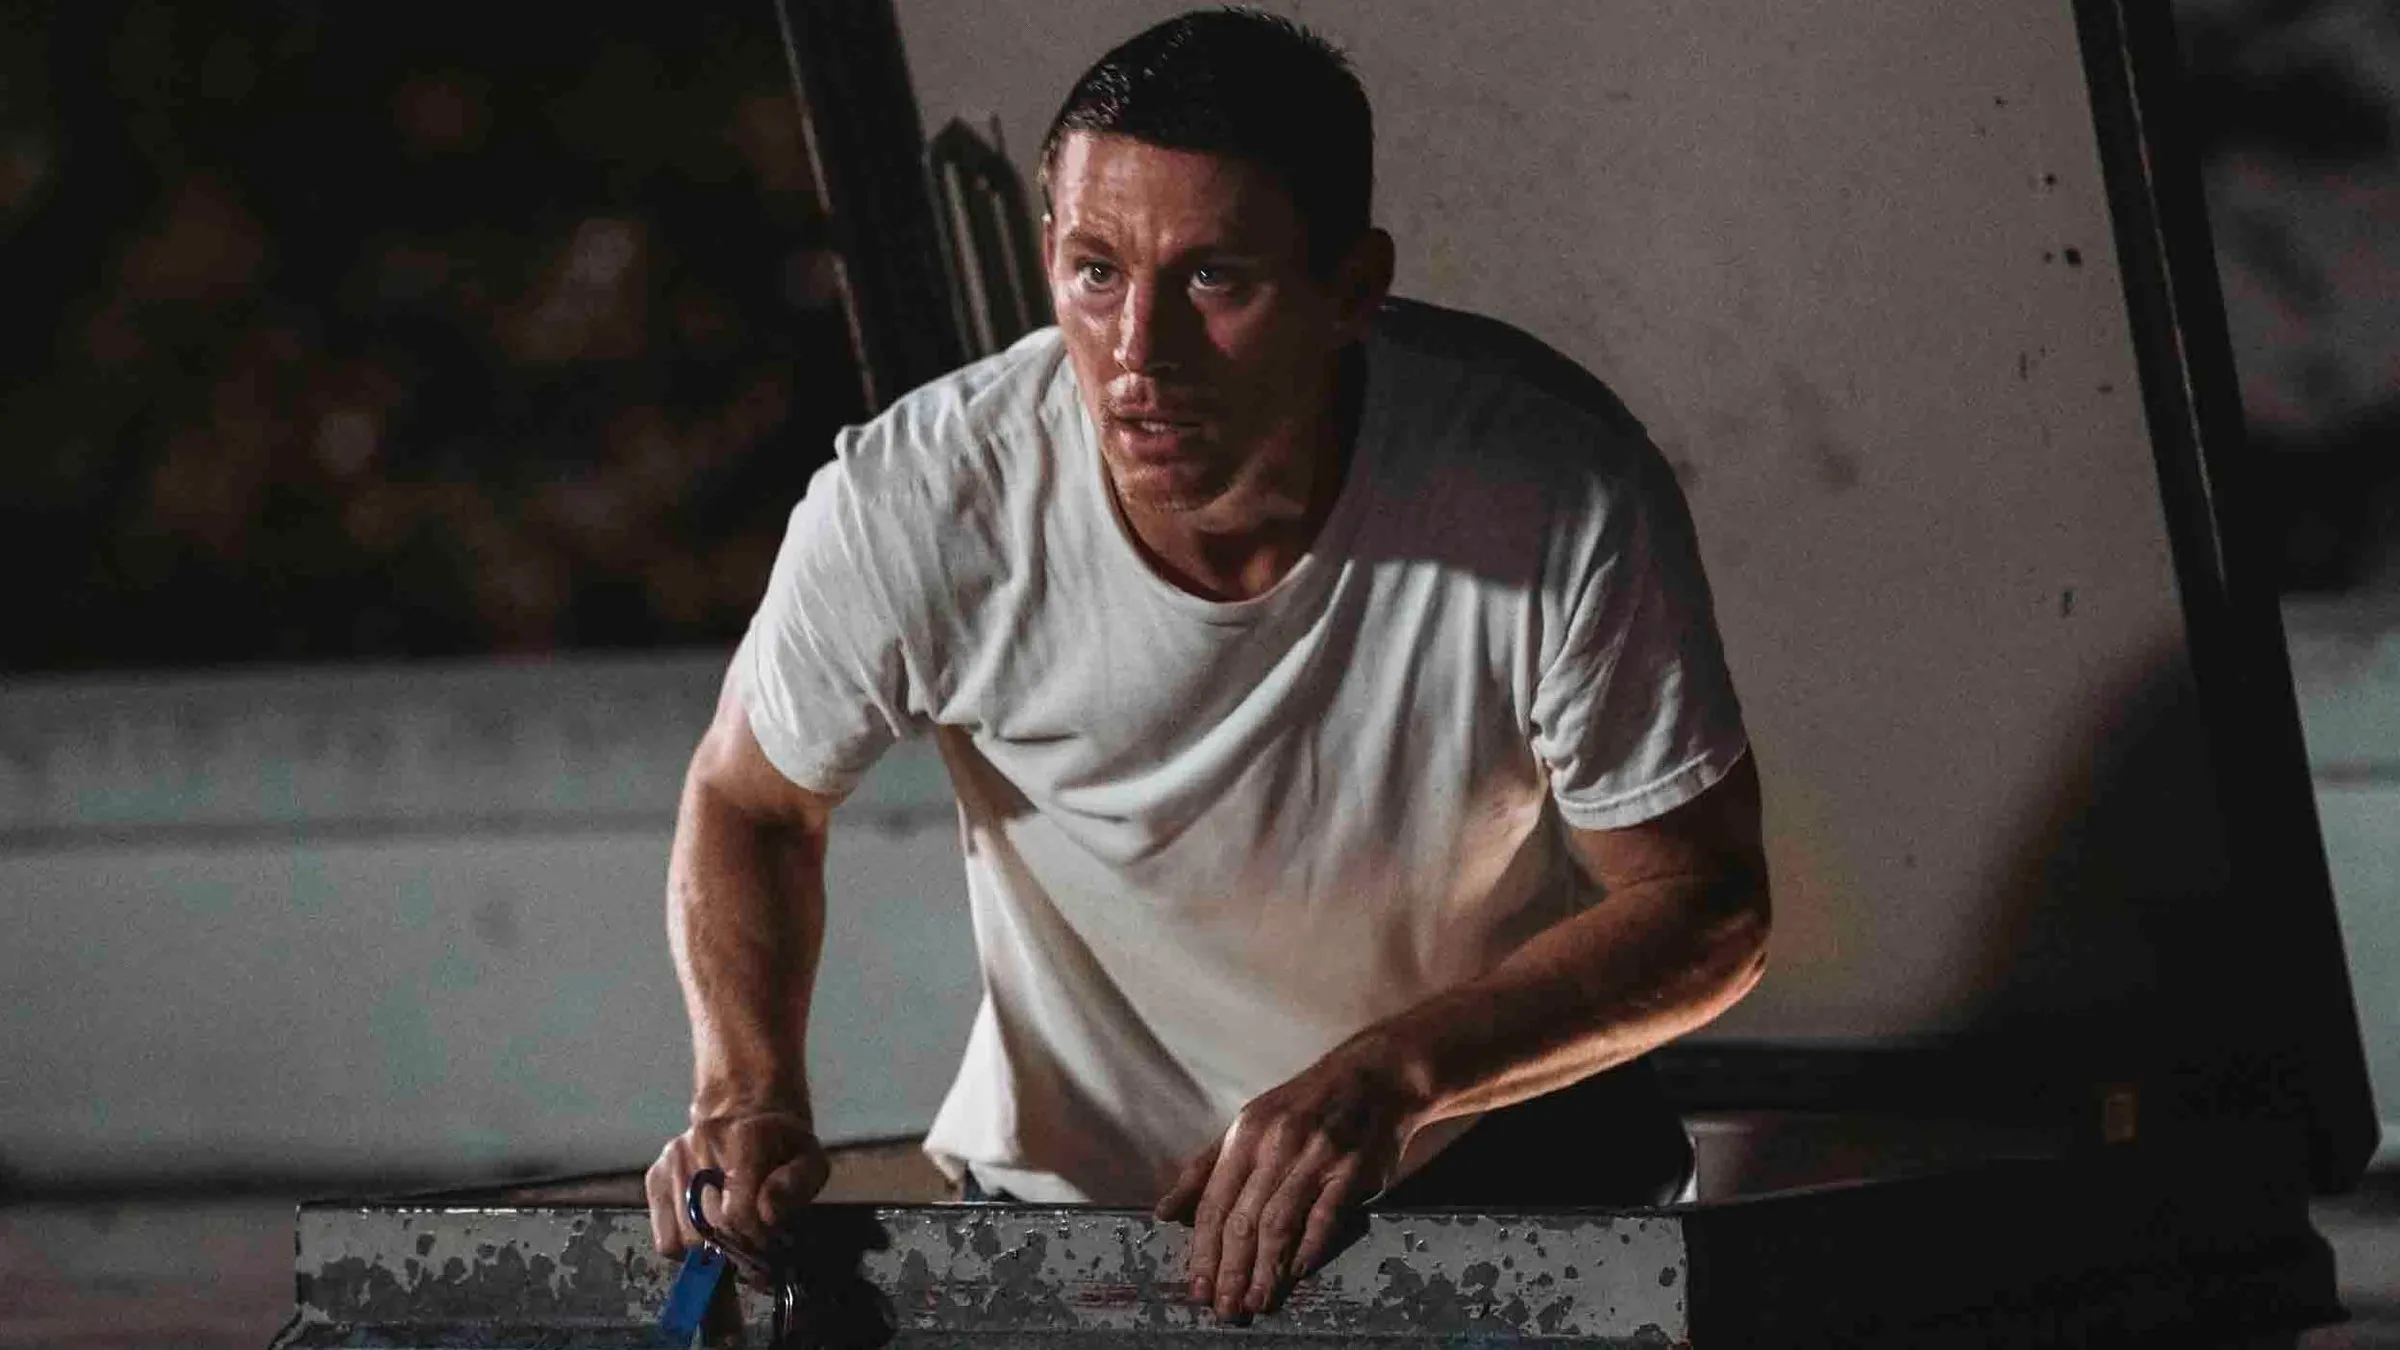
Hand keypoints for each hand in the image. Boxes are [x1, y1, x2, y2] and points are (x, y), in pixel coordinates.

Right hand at [646, 1110, 828, 1258]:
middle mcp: (700, 1144)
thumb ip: (797, 1185)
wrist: (748, 1112)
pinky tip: (708, 1229)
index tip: (768, 1238)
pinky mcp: (655, 1176)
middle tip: (752, 1241)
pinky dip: (687, 1246)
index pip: (736, 1212)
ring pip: (684, 1239)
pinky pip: (665, 1239)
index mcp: (744, 1136)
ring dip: (711, 1248)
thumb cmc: (781, 1144)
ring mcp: (673, 1161)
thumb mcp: (809, 1159)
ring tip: (732, 1232)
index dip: (755, 1236)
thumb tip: (768, 1214)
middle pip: (708, 1229)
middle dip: (735, 1245)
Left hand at [1153, 1042, 1417, 1321]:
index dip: (1203, 1250)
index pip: (1215, 1202)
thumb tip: (1165, 1212)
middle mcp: (1277, 1144)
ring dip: (1266, 1269)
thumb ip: (1205, 1168)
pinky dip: (1309, 1247)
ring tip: (1257, 1301)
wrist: (1373, 1076)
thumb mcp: (1249, 1124)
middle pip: (1244, 1219)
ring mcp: (1316, 1155)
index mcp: (1246, 1134)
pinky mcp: (1351, 1169)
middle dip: (1230, 1270)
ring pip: (1280, 1222)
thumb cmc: (1304, 1105)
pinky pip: (1325, 1215)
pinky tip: (1296, 1273)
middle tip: (1225, 1308)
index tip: (1197, 1287)